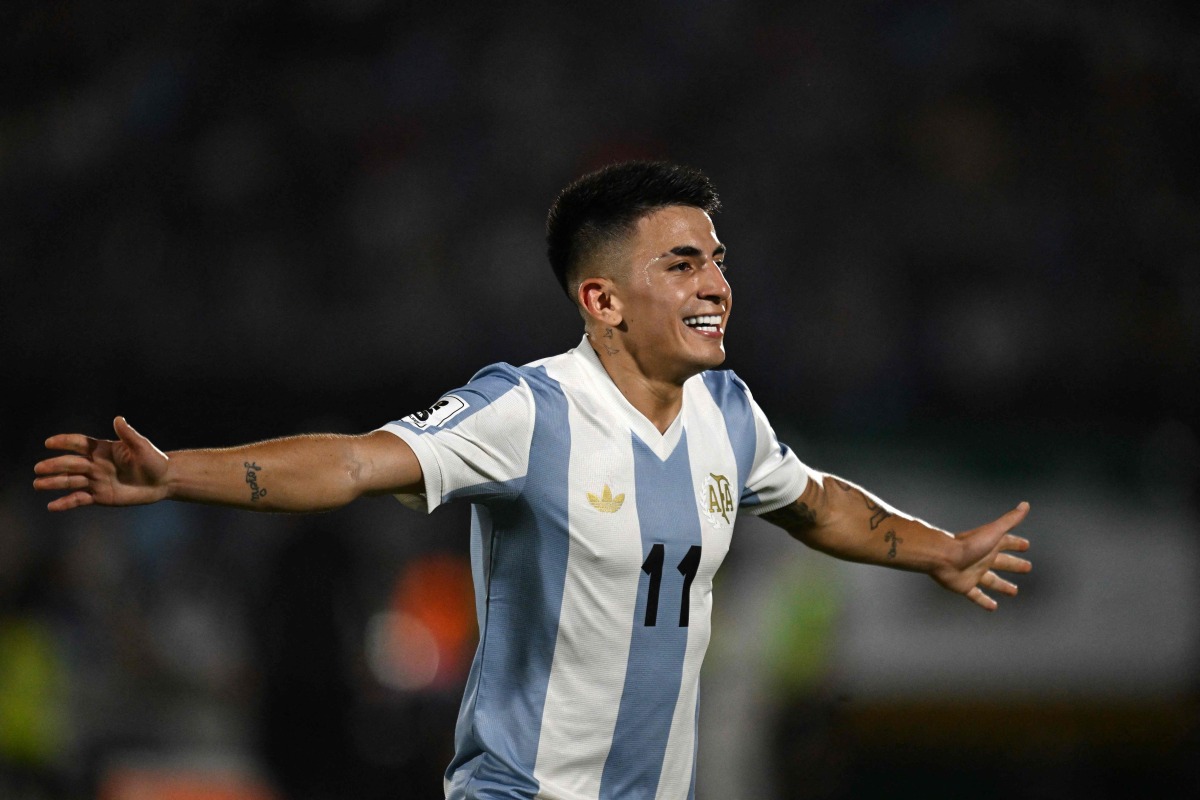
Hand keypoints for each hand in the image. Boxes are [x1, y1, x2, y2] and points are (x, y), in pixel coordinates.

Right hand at [34, 417, 170, 510]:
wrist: (162, 482)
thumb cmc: (154, 461)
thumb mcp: (142, 447)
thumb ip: (128, 435)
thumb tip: (118, 419)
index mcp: (103, 450)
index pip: (80, 444)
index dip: (65, 442)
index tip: (49, 442)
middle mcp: (95, 464)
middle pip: (71, 464)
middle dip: (55, 465)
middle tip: (39, 468)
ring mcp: (96, 481)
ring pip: (71, 481)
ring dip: (54, 482)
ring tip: (37, 484)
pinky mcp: (99, 496)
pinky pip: (79, 499)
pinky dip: (65, 503)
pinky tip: (51, 506)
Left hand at [931, 502, 1031, 610]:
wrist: (944, 558)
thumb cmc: (968, 544)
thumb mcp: (993, 531)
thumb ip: (1009, 520)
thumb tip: (1025, 505)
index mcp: (989, 546)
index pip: (1006, 543)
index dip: (1016, 544)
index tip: (1026, 546)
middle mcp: (982, 559)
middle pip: (1002, 563)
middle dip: (1014, 565)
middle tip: (1027, 568)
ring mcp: (973, 573)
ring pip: (991, 581)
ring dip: (1002, 586)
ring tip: (1014, 592)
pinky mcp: (965, 586)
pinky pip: (976, 595)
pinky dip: (984, 601)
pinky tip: (993, 607)